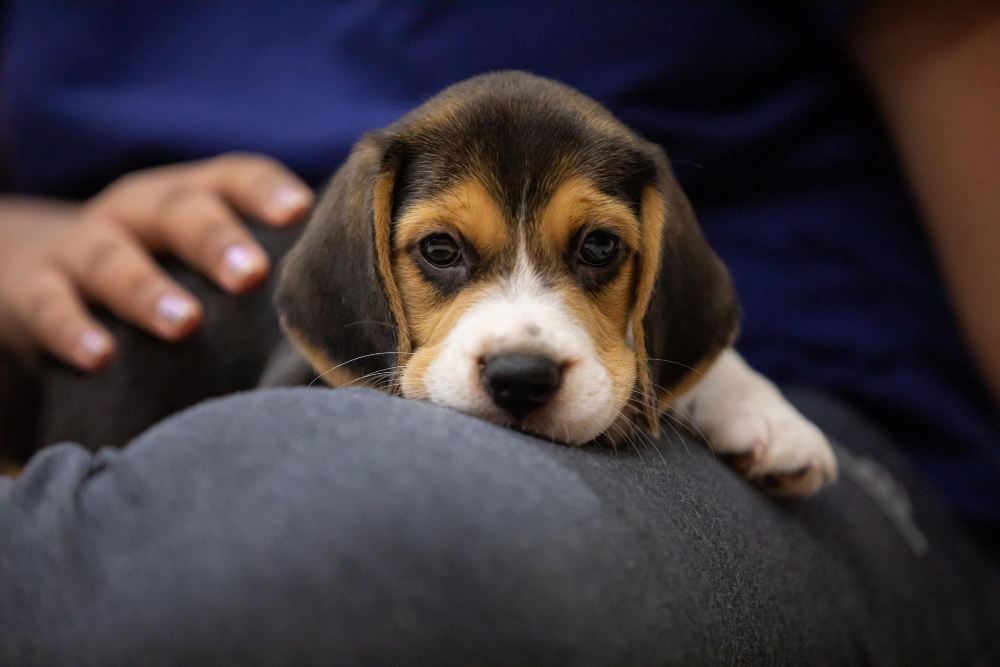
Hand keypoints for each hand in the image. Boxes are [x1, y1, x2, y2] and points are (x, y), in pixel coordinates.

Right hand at [0, 153, 312, 370]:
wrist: (35, 266)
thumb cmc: (155, 267)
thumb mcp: (197, 253)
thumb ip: (253, 268)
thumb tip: (338, 312)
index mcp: (189, 198)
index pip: (232, 178)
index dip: (264, 190)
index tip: (301, 212)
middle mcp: (138, 212)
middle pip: (179, 211)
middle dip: (217, 240)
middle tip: (253, 275)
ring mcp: (83, 247)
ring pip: (113, 258)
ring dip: (148, 290)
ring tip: (184, 322)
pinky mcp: (33, 289)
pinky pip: (49, 306)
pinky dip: (72, 329)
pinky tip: (99, 357)